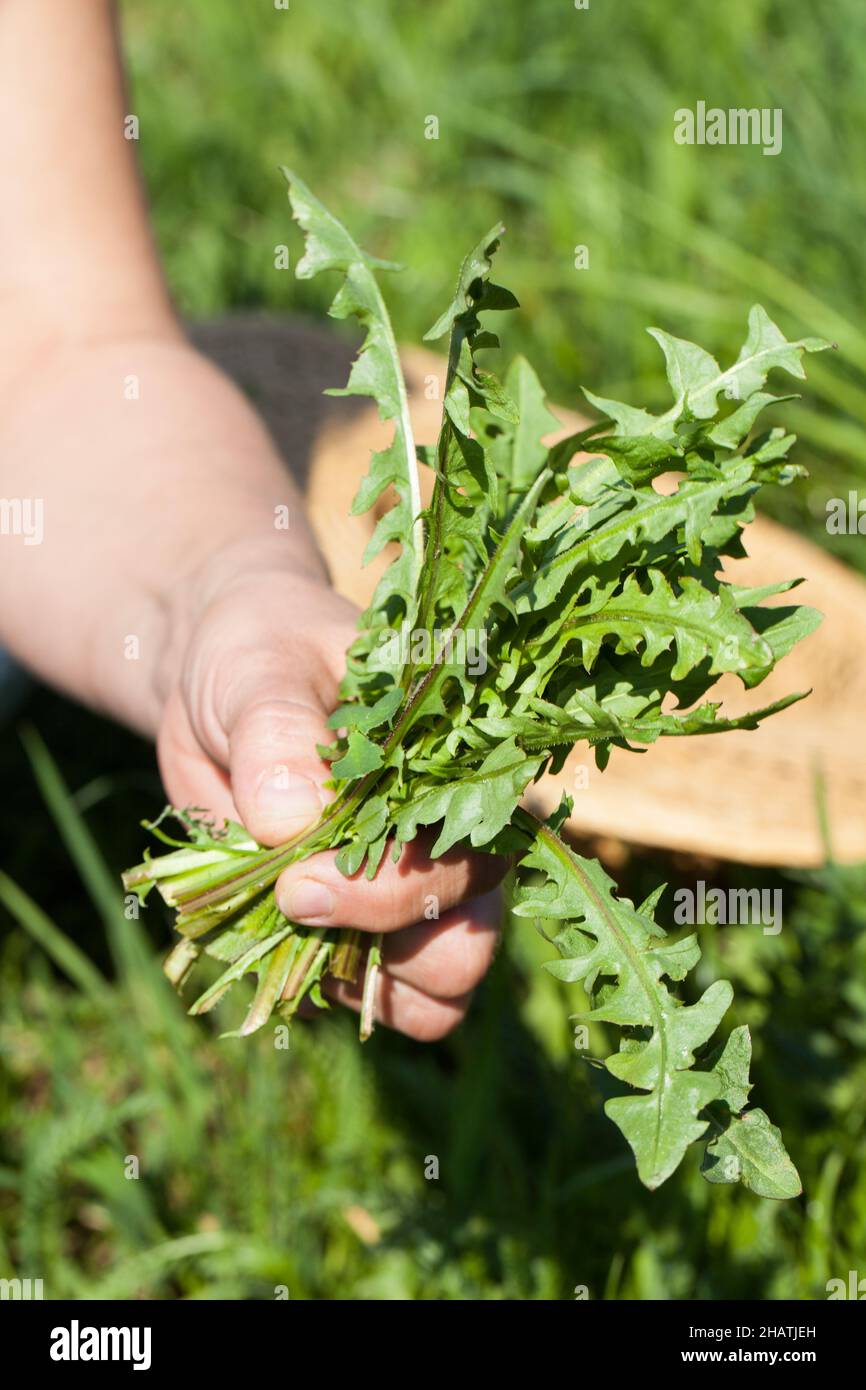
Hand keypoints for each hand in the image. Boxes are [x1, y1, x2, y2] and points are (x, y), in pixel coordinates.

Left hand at [156, 554, 503, 1039]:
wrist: (212, 683)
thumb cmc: (259, 652)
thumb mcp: (262, 669)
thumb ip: (278, 732)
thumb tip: (289, 818)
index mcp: (457, 771)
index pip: (477, 853)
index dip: (401, 888)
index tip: (305, 882)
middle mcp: (447, 842)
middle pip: (468, 942)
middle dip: (390, 948)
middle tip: (293, 900)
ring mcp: (401, 897)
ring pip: (435, 993)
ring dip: (357, 985)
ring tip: (280, 923)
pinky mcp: (350, 932)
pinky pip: (359, 1000)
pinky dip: (313, 989)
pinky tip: (265, 932)